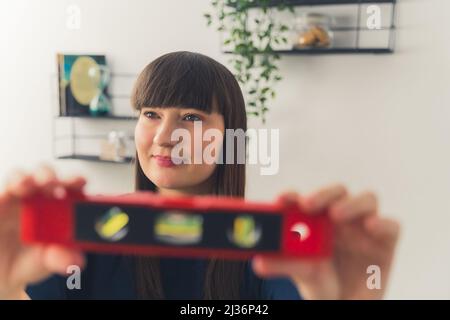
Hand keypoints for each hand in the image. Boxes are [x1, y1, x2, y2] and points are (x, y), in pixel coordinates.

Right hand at [0, 164, 85, 298]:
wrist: (2, 275)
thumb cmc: (29, 260)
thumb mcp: (47, 261)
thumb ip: (61, 258)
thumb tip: (75, 261)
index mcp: (57, 207)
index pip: (70, 186)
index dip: (75, 180)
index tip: (80, 181)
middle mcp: (37, 198)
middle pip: (44, 176)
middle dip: (47, 175)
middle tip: (50, 182)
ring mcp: (14, 200)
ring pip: (18, 178)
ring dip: (22, 178)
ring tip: (24, 184)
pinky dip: (1, 193)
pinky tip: (4, 196)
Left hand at [252, 184, 400, 299]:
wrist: (346, 306)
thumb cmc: (323, 284)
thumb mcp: (302, 273)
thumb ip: (282, 265)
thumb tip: (259, 262)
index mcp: (316, 221)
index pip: (305, 200)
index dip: (293, 196)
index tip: (282, 200)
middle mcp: (340, 219)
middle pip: (337, 192)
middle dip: (322, 193)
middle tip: (307, 204)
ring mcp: (363, 228)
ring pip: (367, 199)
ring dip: (351, 203)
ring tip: (336, 215)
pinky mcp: (385, 242)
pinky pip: (392, 225)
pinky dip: (383, 223)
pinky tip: (370, 227)